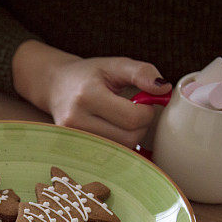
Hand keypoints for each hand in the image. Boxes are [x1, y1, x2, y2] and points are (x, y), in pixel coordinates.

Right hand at [12, 41, 170, 147]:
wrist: (56, 86)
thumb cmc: (89, 75)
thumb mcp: (116, 65)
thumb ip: (142, 72)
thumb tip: (165, 89)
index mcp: (87, 95)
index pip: (133, 118)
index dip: (147, 112)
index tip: (143, 102)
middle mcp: (75, 120)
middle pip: (128, 139)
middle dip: (140, 127)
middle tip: (134, 113)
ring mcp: (72, 138)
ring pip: (120, 151)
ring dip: (129, 137)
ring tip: (120, 121)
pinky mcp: (72, 149)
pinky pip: (108, 156)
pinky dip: (117, 145)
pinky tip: (112, 131)